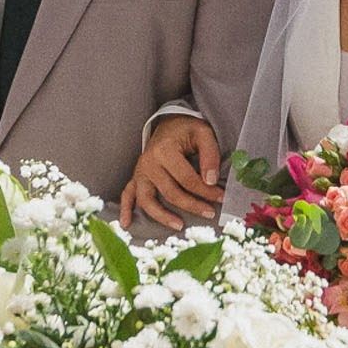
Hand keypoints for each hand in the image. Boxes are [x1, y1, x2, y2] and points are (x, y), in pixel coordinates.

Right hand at [121, 115, 223, 230]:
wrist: (169, 122)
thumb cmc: (187, 129)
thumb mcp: (203, 133)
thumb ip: (210, 155)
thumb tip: (211, 181)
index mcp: (164, 150)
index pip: (187, 179)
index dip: (206, 191)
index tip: (221, 197)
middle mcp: (149, 162)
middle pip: (170, 193)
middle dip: (192, 205)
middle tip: (210, 213)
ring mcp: (140, 171)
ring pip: (148, 200)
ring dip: (163, 216)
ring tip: (180, 225)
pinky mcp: (136, 176)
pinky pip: (128, 194)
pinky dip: (125, 209)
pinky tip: (127, 223)